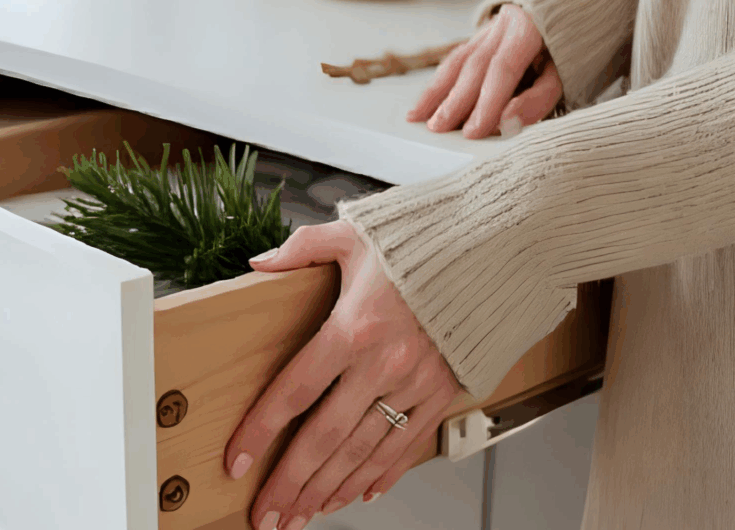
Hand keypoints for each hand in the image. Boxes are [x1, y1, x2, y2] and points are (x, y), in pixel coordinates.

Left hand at [224, 221, 463, 529]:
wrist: (498, 249)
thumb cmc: (426, 241)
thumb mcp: (357, 234)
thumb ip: (303, 249)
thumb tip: (260, 264)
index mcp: (355, 327)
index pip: (295, 391)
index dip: (261, 432)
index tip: (236, 461)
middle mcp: (385, 364)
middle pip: (326, 438)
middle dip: (291, 483)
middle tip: (267, 516)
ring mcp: (416, 385)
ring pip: (364, 452)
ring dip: (329, 489)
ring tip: (302, 515)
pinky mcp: (442, 394)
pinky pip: (406, 446)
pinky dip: (380, 476)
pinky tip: (356, 494)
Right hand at [407, 3, 562, 138]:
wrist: (566, 10)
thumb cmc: (564, 51)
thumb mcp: (566, 73)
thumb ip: (540, 97)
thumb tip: (509, 121)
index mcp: (527, 28)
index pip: (503, 68)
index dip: (488, 102)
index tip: (473, 131)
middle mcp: (501, 26)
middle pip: (474, 66)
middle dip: (455, 101)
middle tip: (440, 128)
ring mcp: (485, 31)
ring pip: (456, 62)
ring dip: (437, 94)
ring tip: (419, 119)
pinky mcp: (475, 41)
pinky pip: (452, 63)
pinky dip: (437, 87)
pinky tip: (421, 106)